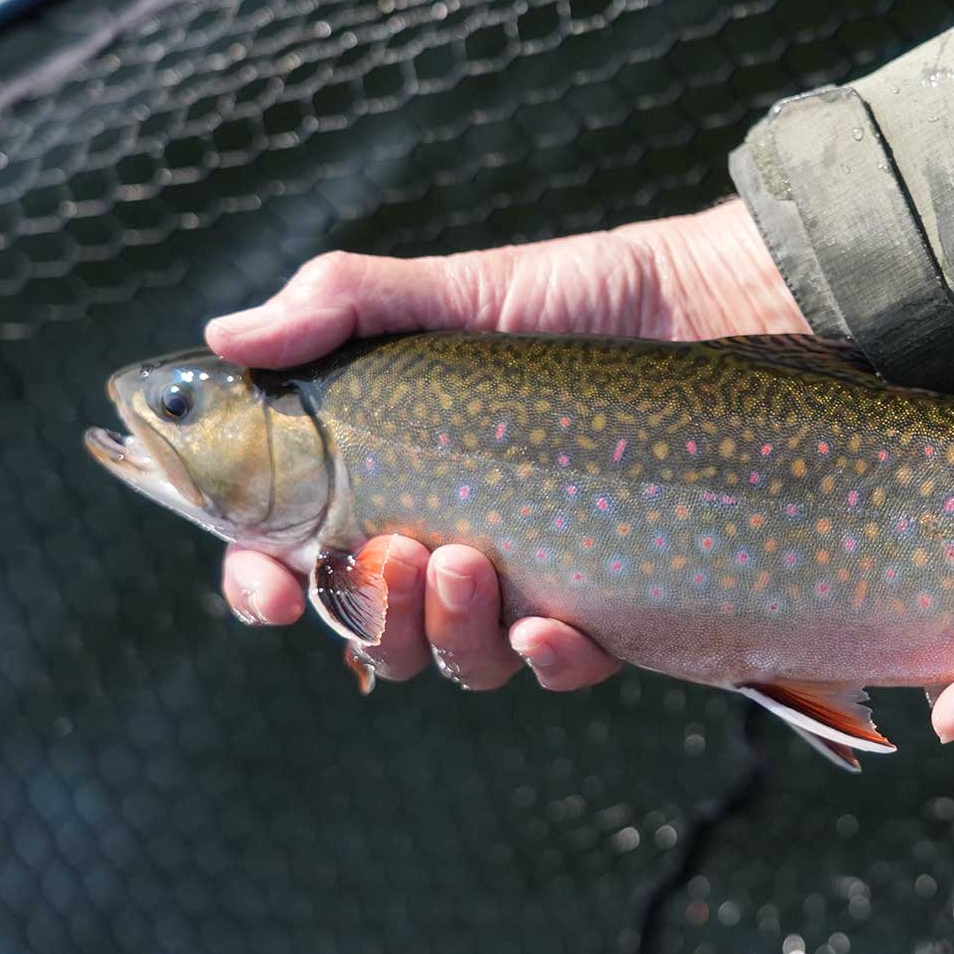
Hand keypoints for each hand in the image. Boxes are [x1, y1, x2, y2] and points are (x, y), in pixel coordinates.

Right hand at [209, 198, 806, 686]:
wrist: (725, 306)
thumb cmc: (586, 295)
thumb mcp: (459, 287)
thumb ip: (345, 303)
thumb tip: (228, 334)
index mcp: (390, 475)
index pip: (294, 554)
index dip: (262, 585)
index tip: (266, 589)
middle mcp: (450, 536)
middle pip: (371, 625)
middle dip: (366, 611)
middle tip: (395, 554)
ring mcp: (531, 578)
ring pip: (456, 658)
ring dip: (444, 632)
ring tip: (468, 560)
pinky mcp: (613, 603)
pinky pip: (562, 666)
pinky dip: (546, 660)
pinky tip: (550, 626)